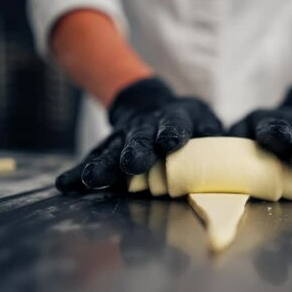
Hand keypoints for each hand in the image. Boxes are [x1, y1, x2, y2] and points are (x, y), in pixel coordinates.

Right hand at [56, 78, 222, 192]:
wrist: (152, 107)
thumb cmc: (187, 123)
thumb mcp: (204, 121)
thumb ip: (212, 135)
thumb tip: (226, 149)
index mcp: (174, 120)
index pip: (174, 125)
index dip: (171, 133)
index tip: (169, 143)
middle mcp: (145, 128)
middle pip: (139, 139)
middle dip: (135, 152)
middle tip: (132, 164)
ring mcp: (123, 139)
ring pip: (111, 151)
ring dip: (103, 166)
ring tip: (93, 180)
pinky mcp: (107, 149)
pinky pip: (92, 161)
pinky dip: (78, 173)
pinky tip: (65, 184)